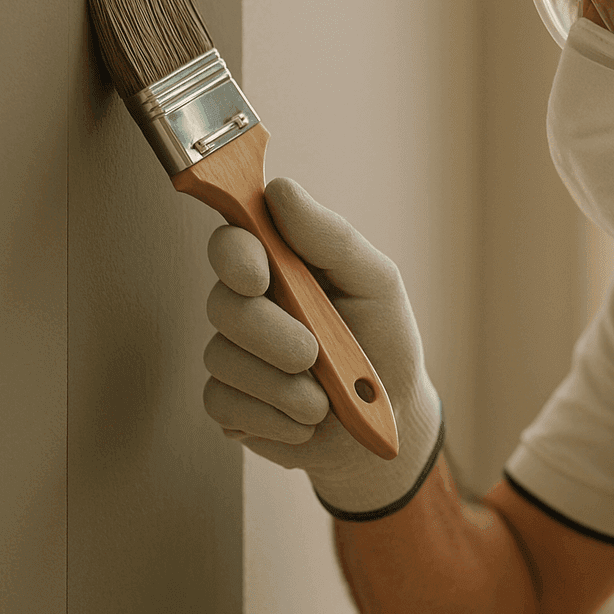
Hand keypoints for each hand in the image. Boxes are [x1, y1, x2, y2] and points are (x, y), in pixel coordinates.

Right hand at [202, 178, 442, 518]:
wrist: (391, 421)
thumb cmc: (384, 340)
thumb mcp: (375, 283)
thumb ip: (331, 238)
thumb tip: (281, 192)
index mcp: (281, 265)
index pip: (233, 241)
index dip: (235, 254)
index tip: (259, 274)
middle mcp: (249, 304)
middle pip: (222, 304)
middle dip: (271, 334)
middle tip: (312, 353)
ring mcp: (234, 354)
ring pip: (223, 358)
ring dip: (284, 385)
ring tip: (325, 398)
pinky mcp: (229, 404)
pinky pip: (225, 405)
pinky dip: (276, 417)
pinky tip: (306, 421)